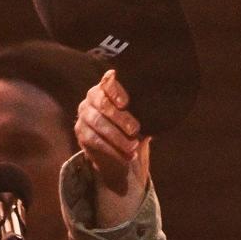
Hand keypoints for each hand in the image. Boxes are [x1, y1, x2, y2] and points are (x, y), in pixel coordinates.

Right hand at [76, 70, 150, 224]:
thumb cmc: (133, 130)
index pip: (108, 83)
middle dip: (121, 118)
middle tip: (135, 130)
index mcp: (108, 87)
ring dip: (118, 137)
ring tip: (133, 147)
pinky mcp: (81, 133)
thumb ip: (143, 110)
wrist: (121, 155)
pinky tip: (126, 156)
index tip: (126, 103)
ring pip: (99, 123)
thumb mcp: (140, 118)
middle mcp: (92, 97)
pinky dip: (113, 150)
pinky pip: (96, 140)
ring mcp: (84, 115)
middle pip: (103, 104)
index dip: (116, 91)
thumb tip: (159, 107)